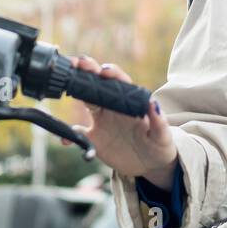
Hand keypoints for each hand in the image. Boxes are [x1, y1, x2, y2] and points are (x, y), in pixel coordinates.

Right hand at [60, 55, 177, 184]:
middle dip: (88, 70)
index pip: (119, 82)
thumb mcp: (162, 135)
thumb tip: (153, 102)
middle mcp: (113, 107)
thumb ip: (158, 120)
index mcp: (129, 102)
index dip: (111, 73)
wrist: (151, 165)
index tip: (104, 70)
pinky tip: (64, 140)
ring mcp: (102, 121)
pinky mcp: (94, 138)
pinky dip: (68, 136)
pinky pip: (77, 134)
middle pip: (97, 83)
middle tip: (78, 62)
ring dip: (74, 90)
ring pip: (84, 100)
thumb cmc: (159, 145)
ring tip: (65, 85)